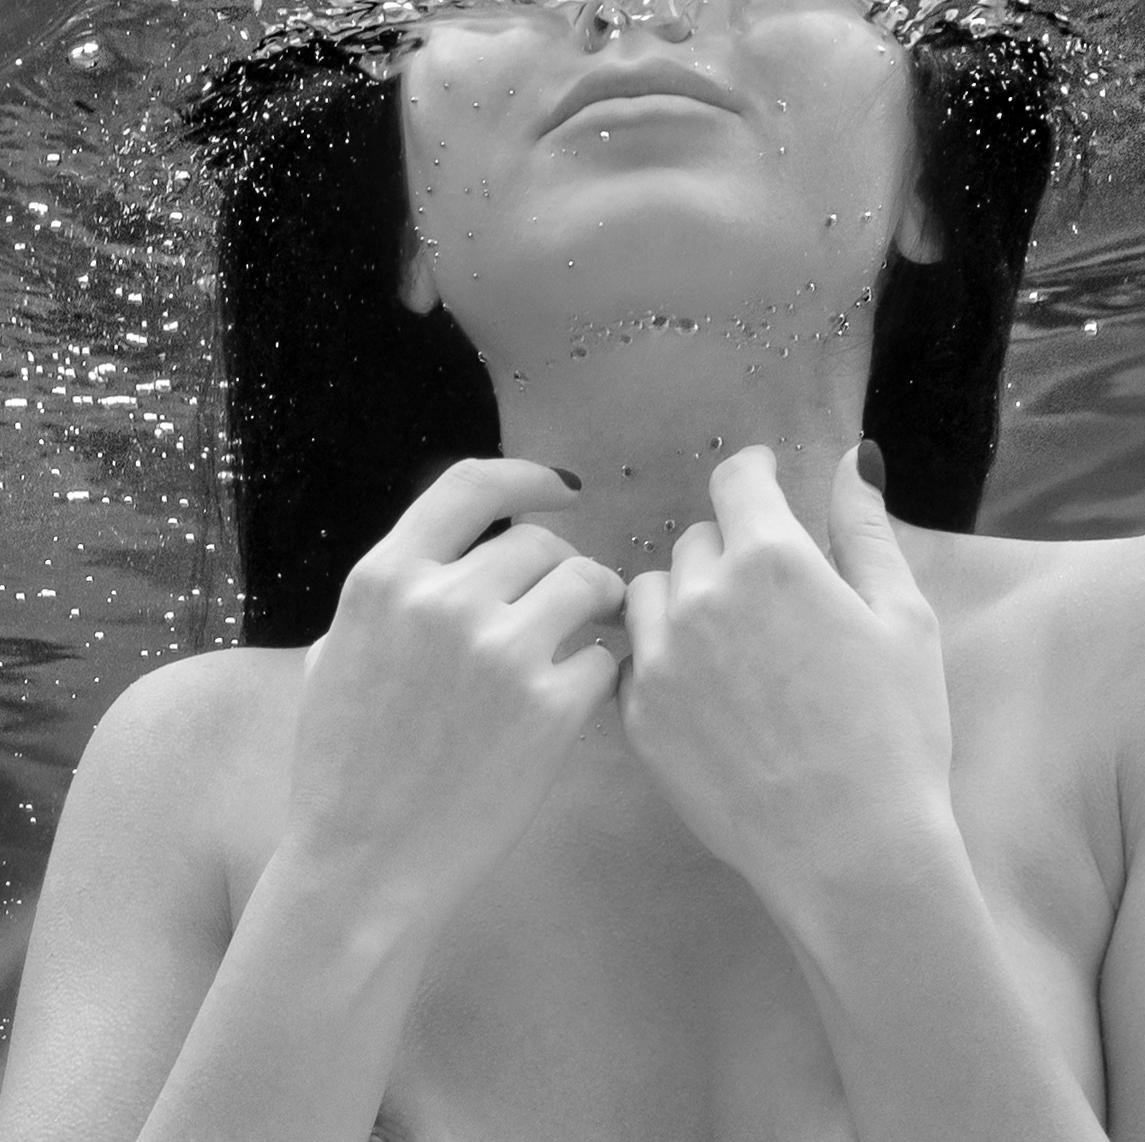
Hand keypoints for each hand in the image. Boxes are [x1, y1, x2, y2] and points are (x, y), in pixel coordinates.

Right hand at [287, 458, 623, 925]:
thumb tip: (448, 557)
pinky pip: (606, 661)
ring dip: (597, 607)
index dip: (526, 478)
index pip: (471, 486)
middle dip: (559, 569)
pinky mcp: (551, 710)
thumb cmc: (341, 768)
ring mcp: (502, 653)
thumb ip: (392, 597)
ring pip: (587, 585)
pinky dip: (602, 676)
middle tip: (565, 605)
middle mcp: (444, 601)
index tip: (560, 490)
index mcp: (385, 579)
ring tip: (588, 637)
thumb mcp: (336, 654)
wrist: (361, 869)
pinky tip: (579, 701)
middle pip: (540, 543)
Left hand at [620, 444, 953, 911]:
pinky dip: (666, 661)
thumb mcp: (903, 618)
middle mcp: (702, 595)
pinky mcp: (638, 716)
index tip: (763, 484)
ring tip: (731, 644)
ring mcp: (661, 657)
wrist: (850, 850)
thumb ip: (866, 528)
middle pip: (698, 539)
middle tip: (770, 599)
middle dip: (732, 552)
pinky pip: (638, 659)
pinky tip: (710, 696)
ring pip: (654, 592)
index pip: (736, 480)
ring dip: (686, 600)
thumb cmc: (895, 732)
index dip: (753, 475)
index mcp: (772, 558)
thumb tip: (857, 456)